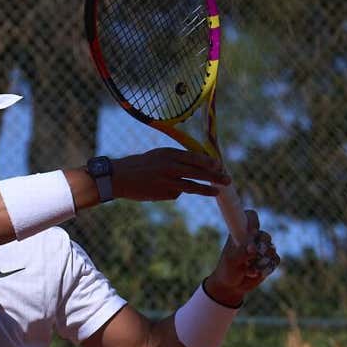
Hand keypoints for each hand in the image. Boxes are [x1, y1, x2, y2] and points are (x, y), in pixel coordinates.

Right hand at [111, 148, 231, 201]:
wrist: (119, 177)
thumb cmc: (140, 165)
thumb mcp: (158, 156)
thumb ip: (176, 159)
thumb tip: (199, 164)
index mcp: (169, 153)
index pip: (195, 157)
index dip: (209, 162)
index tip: (219, 165)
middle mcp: (170, 166)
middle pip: (197, 171)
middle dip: (214, 176)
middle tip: (227, 180)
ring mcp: (167, 180)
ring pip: (192, 185)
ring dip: (206, 189)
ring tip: (217, 192)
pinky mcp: (163, 193)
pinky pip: (176, 193)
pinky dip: (175, 192)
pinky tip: (163, 190)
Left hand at [203, 210, 280, 305]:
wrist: (232, 286)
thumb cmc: (227, 270)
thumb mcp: (232, 261)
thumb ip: (242, 253)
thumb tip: (253, 248)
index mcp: (240, 232)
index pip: (249, 216)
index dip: (253, 220)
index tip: (252, 232)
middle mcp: (253, 238)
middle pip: (265, 235)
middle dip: (260, 246)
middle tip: (252, 253)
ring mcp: (262, 248)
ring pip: (271, 249)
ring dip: (261, 261)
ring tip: (248, 268)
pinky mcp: (270, 259)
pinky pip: (275, 260)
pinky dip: (266, 268)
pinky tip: (255, 273)